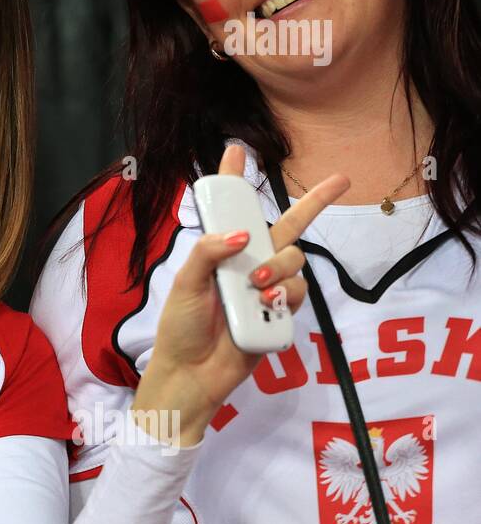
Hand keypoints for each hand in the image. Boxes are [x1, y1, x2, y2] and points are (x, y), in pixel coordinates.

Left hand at [134, 145, 348, 443]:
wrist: (192, 373)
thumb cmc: (181, 328)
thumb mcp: (185, 284)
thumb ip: (208, 254)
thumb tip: (243, 234)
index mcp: (224, 252)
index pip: (236, 211)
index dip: (237, 180)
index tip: (237, 149)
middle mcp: (251, 264)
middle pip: (290, 226)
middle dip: (317, 201)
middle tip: (341, 180)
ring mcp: (269, 288)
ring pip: (295, 260)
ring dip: (279, 268)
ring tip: (255, 286)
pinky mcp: (282, 313)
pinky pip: (297, 294)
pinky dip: (282, 299)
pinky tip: (264, 310)